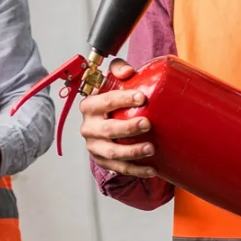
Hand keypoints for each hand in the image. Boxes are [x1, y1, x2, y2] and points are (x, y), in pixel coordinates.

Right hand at [80, 60, 156, 178]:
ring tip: (151, 149)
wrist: (105, 121)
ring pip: (112, 152)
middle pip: (107, 129)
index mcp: (90, 106)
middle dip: (128, 128)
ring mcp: (95, 146)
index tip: (142, 97)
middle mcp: (89, 127)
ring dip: (132, 152)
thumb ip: (118, 69)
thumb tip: (128, 72)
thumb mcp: (112, 81)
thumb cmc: (111, 100)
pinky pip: (120, 168)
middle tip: (147, 124)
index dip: (123, 99)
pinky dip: (136, 170)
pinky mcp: (103, 161)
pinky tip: (151, 169)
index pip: (104, 102)